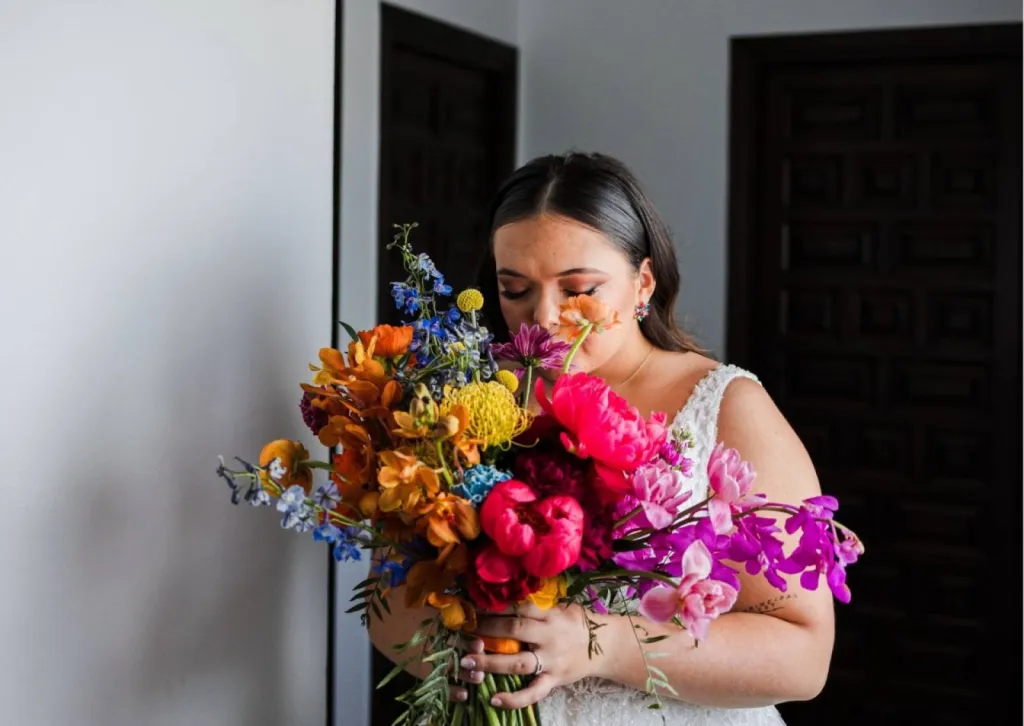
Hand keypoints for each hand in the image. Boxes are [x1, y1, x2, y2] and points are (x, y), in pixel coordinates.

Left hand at [451, 602, 606, 708]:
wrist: (606, 647)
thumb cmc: (577, 623)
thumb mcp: (562, 607)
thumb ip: (538, 605)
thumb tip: (508, 593)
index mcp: (550, 615)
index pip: (520, 607)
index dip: (496, 606)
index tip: (474, 606)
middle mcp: (549, 637)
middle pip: (515, 631)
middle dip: (487, 630)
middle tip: (465, 632)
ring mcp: (551, 661)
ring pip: (517, 663)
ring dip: (490, 663)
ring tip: (468, 662)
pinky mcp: (554, 680)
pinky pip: (533, 692)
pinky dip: (514, 698)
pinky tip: (494, 699)